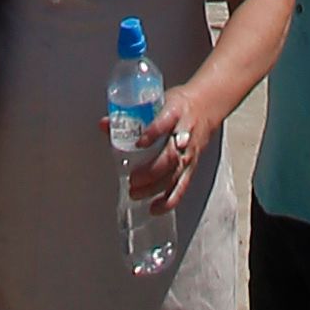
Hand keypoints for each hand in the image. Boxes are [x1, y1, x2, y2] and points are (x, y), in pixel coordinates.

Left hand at [121, 99, 207, 218]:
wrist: (205, 107)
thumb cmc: (177, 105)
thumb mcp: (157, 101)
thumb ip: (131, 114)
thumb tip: (104, 124)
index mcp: (175, 112)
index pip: (165, 122)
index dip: (152, 133)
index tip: (138, 142)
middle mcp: (184, 134)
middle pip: (170, 155)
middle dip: (150, 170)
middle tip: (132, 178)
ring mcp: (189, 153)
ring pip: (174, 174)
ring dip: (155, 187)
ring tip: (135, 193)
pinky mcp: (191, 167)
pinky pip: (182, 186)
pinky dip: (169, 200)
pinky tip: (154, 208)